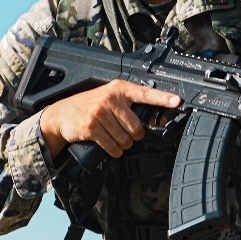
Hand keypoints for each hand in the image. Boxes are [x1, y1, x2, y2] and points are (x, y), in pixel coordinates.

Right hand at [39, 81, 181, 158]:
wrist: (62, 113)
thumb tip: (154, 120)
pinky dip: (114, 151)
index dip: (163, 99)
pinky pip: (112, 146)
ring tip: (114, 138)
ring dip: (123, 145)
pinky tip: (110, 147)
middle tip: (125, 134)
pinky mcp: (92, 127)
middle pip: (137, 127)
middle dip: (134, 136)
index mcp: (120, 89)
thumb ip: (129, 105)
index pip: (146, 94)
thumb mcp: (109, 98)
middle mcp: (111, 98)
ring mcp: (100, 112)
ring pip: (125, 139)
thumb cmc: (89, 106)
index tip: (178, 102)